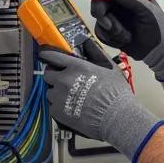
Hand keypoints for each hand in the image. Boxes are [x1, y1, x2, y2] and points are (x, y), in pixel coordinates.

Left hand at [39, 39, 163, 162]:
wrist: (116, 117)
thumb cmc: (116, 93)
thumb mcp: (110, 68)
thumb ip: (96, 54)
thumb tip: (87, 45)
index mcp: (76, 67)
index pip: (52, 56)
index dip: (48, 56)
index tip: (47, 57)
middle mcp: (64, 79)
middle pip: (48, 74)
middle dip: (55, 76)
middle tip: (65, 81)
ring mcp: (58, 96)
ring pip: (49, 91)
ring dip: (57, 93)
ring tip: (71, 98)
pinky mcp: (57, 111)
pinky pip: (52, 106)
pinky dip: (59, 107)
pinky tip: (72, 108)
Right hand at [89, 0, 163, 80]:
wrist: (157, 52)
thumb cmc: (158, 31)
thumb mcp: (149, 13)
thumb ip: (134, 0)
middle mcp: (122, 5)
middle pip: (101, 0)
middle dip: (100, 11)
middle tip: (107, 23)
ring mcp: (115, 17)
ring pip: (99, 17)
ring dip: (110, 29)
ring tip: (126, 36)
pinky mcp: (111, 30)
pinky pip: (100, 31)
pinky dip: (110, 38)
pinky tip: (124, 40)